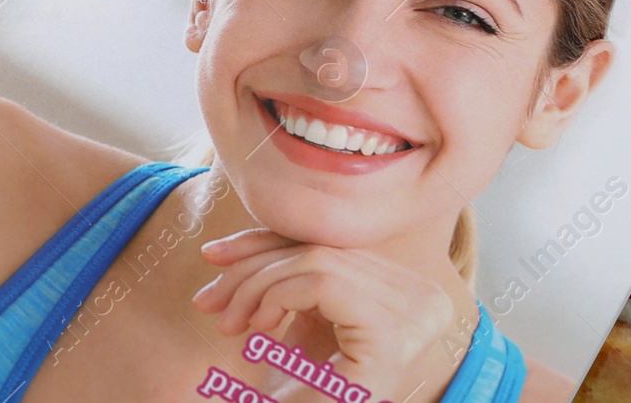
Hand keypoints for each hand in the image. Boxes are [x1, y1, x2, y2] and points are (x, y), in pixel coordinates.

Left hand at [193, 229, 456, 399]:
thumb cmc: (307, 394)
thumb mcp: (297, 325)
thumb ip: (284, 279)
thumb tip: (222, 248)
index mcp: (406, 294)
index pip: (330, 243)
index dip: (266, 242)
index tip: (213, 256)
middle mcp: (423, 299)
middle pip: (322, 248)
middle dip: (252, 266)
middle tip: (207, 299)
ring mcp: (415, 312)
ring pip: (316, 259)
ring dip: (256, 286)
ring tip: (230, 322)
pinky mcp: (392, 330)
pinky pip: (322, 281)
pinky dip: (277, 296)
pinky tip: (260, 327)